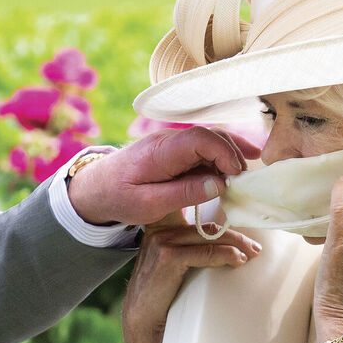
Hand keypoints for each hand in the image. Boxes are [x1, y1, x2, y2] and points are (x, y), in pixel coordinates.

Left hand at [68, 126, 259, 225]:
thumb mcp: (148, 204)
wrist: (95, 187)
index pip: (201, 139)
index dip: (224, 153)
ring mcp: (173, 143)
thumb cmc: (118, 197)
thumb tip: (219, 185)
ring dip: (231, 156)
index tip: (236, 177)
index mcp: (160, 151)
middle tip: (246, 182)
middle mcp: (169, 140)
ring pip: (211, 141)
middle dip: (234, 156)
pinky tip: (238, 168)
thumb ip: (182, 194)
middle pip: (211, 137)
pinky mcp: (176, 151)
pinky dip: (222, 158)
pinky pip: (204, 149)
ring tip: (247, 176)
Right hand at [123, 214, 262, 342]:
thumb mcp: (175, 273)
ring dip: (234, 242)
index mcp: (159, 233)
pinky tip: (237, 261)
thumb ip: (191, 255)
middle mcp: (157, 233)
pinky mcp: (166, 259)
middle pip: (204, 224)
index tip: (242, 226)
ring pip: (206, 234)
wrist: (145, 335)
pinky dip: (223, 255)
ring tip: (252, 254)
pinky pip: (202, 251)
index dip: (215, 215)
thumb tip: (226, 250)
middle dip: (233, 233)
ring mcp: (160, 244)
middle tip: (255, 247)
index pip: (190, 213)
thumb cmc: (162, 306)